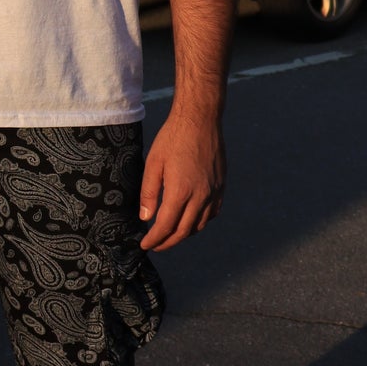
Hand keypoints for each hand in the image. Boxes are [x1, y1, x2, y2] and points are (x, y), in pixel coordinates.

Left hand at [138, 108, 224, 251]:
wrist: (200, 120)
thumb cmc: (173, 138)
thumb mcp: (153, 164)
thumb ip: (149, 193)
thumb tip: (146, 218)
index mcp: (181, 191)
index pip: (166, 226)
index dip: (155, 239)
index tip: (145, 245)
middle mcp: (201, 195)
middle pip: (184, 231)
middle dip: (168, 242)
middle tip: (156, 245)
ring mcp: (214, 191)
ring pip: (200, 224)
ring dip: (185, 233)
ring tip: (171, 234)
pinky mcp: (221, 186)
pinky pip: (212, 212)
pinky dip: (200, 222)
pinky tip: (191, 219)